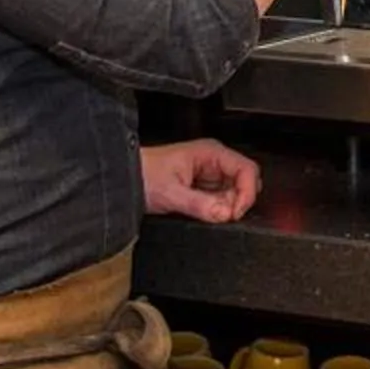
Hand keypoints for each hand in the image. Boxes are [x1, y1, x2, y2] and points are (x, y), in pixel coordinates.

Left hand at [141, 139, 261, 222]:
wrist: (123, 179)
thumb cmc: (142, 174)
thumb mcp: (171, 192)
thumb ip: (200, 204)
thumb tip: (225, 214)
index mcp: (211, 153)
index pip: (247, 169)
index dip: (247, 192)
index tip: (236, 212)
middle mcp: (214, 162)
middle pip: (245, 182)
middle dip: (238, 201)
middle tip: (223, 216)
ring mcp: (209, 176)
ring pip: (234, 193)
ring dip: (227, 207)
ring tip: (209, 214)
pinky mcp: (203, 189)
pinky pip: (221, 201)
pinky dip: (218, 210)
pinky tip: (205, 214)